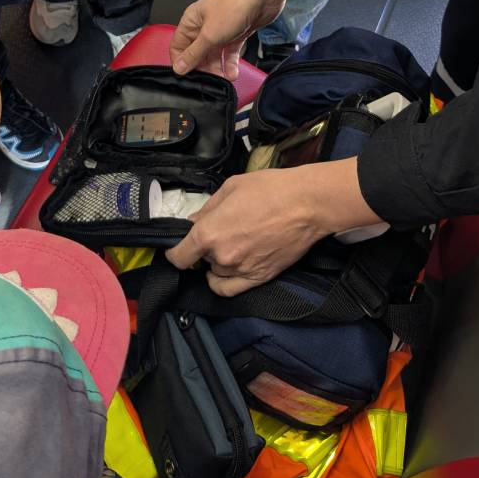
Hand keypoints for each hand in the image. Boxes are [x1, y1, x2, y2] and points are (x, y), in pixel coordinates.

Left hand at [166, 160, 380, 295]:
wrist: (306, 204)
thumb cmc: (269, 189)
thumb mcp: (230, 188)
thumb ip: (207, 209)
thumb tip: (192, 222)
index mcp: (209, 233)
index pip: (178, 256)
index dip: (172, 251)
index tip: (174, 246)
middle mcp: (221, 257)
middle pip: (199, 260)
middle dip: (204, 247)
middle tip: (218, 230)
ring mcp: (241, 271)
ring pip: (215, 273)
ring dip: (216, 261)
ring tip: (231, 243)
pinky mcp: (259, 278)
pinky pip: (229, 290)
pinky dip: (222, 282)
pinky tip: (226, 270)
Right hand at [171, 0, 281, 79]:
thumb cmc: (233, 7)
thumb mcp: (209, 35)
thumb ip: (194, 53)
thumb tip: (178, 68)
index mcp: (191, 21)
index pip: (178, 46)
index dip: (181, 62)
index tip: (187, 78)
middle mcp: (204, 26)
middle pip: (197, 52)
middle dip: (201, 67)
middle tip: (208, 81)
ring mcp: (221, 30)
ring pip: (214, 54)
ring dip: (217, 68)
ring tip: (222, 79)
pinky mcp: (236, 34)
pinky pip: (229, 52)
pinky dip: (230, 63)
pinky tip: (232, 74)